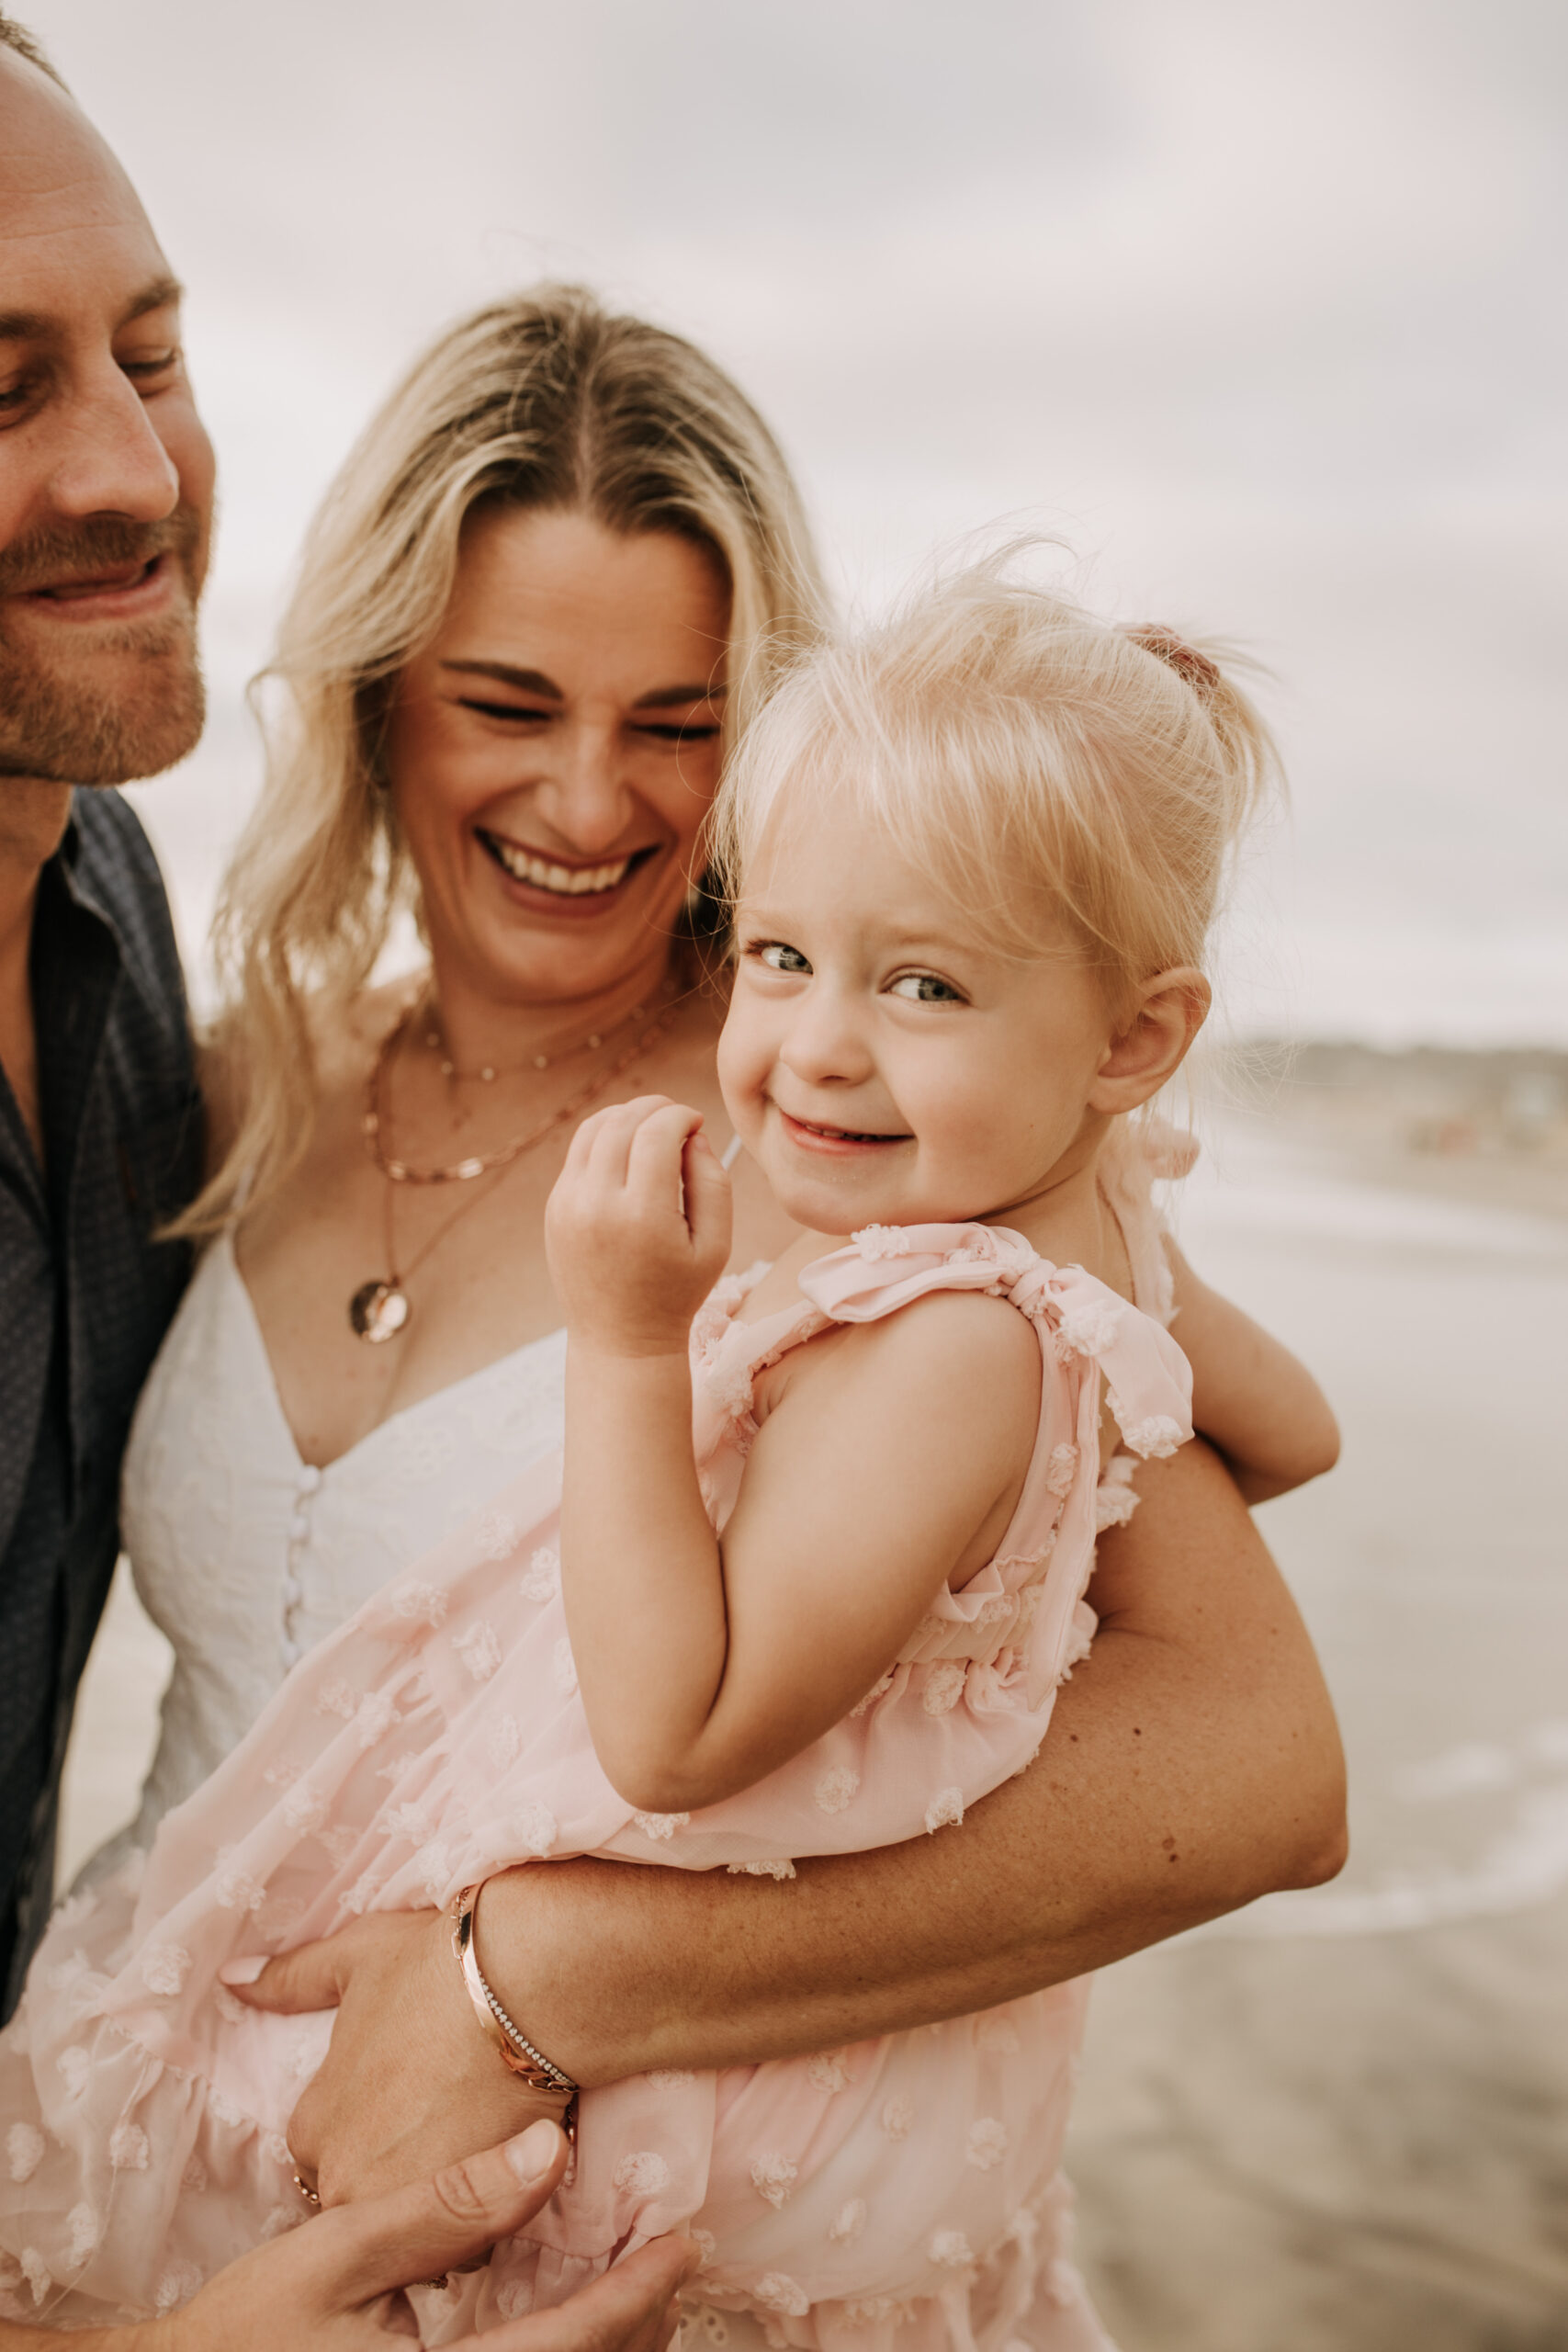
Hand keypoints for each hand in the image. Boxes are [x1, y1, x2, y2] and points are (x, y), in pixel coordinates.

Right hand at [142, 2120, 694, 2351]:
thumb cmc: (245, 2329)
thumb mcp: (336, 2252)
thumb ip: (444, 2206)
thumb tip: (546, 2152)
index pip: (573, 2344)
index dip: (637, 2290)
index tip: (686, 2243)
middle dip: (638, 2324)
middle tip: (669, 2257)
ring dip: (609, 2349)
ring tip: (637, 2289)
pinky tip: (571, 2329)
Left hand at [225, 1910, 565, 2207]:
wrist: (525, 1981)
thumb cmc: (437, 1965)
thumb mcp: (355, 1958)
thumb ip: (290, 1979)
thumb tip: (232, 1979)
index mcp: (314, 2127)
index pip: (334, 2152)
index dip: (379, 2124)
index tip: (414, 2096)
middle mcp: (343, 2178)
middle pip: (374, 2191)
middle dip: (405, 2165)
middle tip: (450, 2115)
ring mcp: (403, 2203)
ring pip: (419, 2216)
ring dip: (443, 2190)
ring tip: (480, 2135)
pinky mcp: (465, 2214)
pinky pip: (470, 2232)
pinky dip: (485, 2203)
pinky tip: (505, 2155)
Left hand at [545, 1096, 731, 1356]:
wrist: (619, 1338)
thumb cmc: (676, 1292)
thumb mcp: (716, 1244)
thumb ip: (714, 1181)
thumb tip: (693, 1134)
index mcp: (642, 1215)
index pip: (657, 1132)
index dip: (682, 1115)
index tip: (697, 1123)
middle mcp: (597, 1205)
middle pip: (623, 1122)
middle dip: (656, 1108)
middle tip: (678, 1118)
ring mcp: (568, 1205)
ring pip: (593, 1128)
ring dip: (626, 1115)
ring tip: (652, 1127)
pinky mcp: (554, 1208)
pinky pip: (578, 1153)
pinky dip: (604, 1139)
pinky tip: (628, 1153)